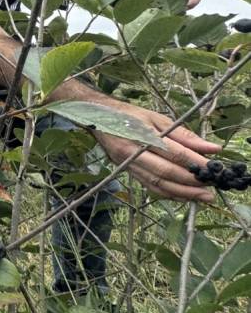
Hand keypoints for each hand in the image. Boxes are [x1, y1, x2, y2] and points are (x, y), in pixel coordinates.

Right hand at [94, 103, 218, 201]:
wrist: (97, 118)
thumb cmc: (129, 115)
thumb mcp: (157, 118)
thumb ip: (185, 135)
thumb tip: (212, 148)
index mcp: (141, 135)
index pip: (174, 153)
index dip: (195, 162)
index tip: (214, 168)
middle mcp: (132, 152)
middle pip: (165, 172)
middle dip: (191, 182)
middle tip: (212, 187)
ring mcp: (127, 164)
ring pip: (157, 183)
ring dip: (182, 192)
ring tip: (203, 197)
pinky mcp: (126, 172)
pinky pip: (149, 186)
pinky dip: (167, 194)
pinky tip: (183, 196)